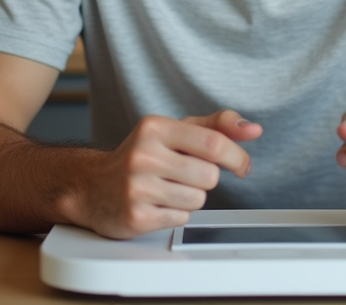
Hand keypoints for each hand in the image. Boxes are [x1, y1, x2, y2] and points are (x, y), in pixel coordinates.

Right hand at [78, 110, 261, 238]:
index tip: (243, 165)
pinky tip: (157, 203)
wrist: (92, 187)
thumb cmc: (142, 156)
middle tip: (184, 174)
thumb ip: (216, 126)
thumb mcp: (176, 131)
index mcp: (155, 128)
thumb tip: (253, 128)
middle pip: (209, 176)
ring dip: (191, 197)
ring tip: (167, 188)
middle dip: (206, 179)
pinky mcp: (136, 216)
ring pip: (198, 199)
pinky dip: (176, 213)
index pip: (213, 143)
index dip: (237, 157)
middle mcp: (143, 155)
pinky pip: (181, 218)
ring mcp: (137, 187)